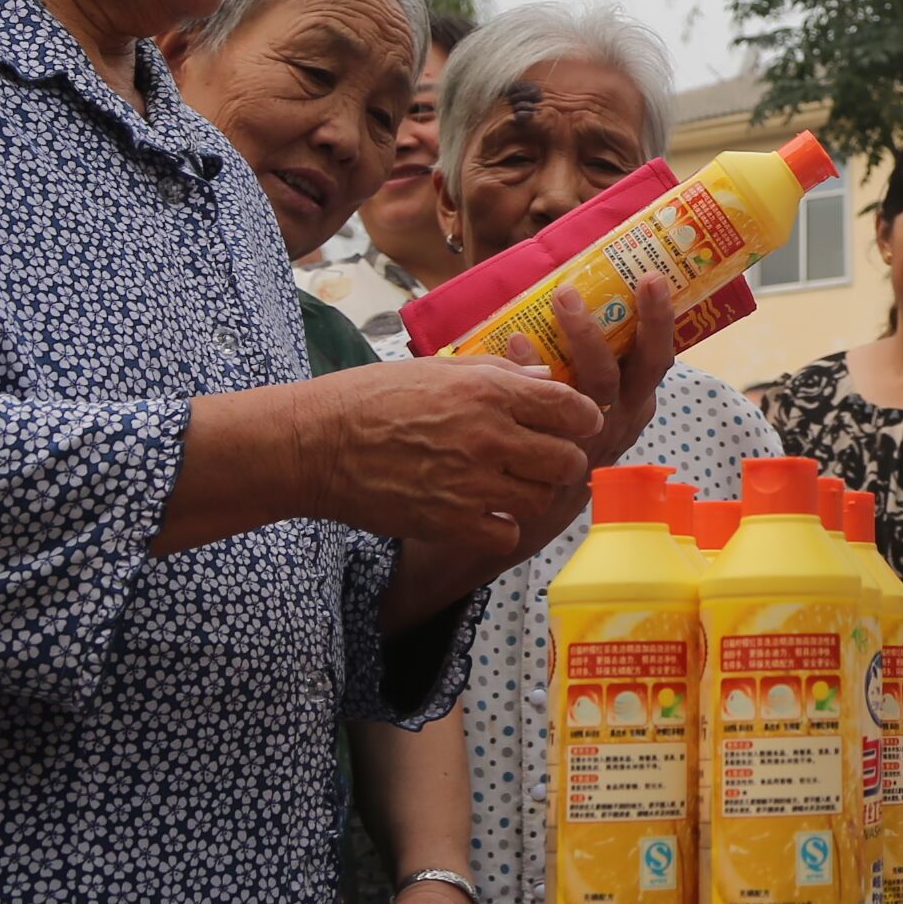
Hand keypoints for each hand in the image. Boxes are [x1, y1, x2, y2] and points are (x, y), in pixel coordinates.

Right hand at [293, 353, 604, 560]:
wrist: (319, 444)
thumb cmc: (373, 398)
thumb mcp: (438, 368)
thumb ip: (499, 374)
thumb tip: (544, 377)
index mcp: (489, 391)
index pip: (571, 408)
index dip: (583, 418)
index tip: (578, 424)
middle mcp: (489, 436)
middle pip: (568, 461)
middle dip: (563, 461)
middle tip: (545, 461)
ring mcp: (472, 483)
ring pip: (541, 500)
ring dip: (531, 495)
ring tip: (510, 486)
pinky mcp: (450, 522)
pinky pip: (507, 534)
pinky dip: (502, 528)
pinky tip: (485, 513)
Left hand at [506, 274, 681, 572]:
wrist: (514, 519)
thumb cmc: (547, 447)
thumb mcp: (581, 410)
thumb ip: (577, 366)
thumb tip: (565, 295)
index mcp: (634, 404)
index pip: (659, 358)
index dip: (661, 320)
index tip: (653, 278)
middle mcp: (623, 422)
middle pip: (646, 368)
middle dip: (648, 320)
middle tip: (636, 277)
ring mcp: (594, 442)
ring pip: (603, 383)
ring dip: (586, 335)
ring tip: (564, 295)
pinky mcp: (560, 459)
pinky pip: (553, 409)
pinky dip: (533, 367)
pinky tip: (516, 340)